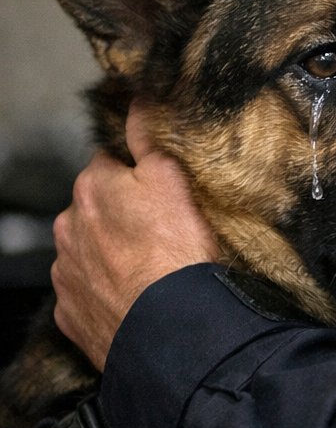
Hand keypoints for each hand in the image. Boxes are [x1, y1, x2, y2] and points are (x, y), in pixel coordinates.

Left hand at [51, 101, 221, 370]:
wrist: (171, 327)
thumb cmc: (178, 248)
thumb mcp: (173, 179)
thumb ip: (148, 138)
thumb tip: (135, 100)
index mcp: (92, 187)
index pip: (107, 161)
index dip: (135, 170)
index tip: (158, 185)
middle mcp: (67, 226)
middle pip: (93, 207)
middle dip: (117, 212)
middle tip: (160, 227)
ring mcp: (66, 272)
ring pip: (87, 249)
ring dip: (109, 252)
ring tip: (149, 265)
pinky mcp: (71, 313)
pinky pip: (86, 292)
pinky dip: (106, 290)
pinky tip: (135, 294)